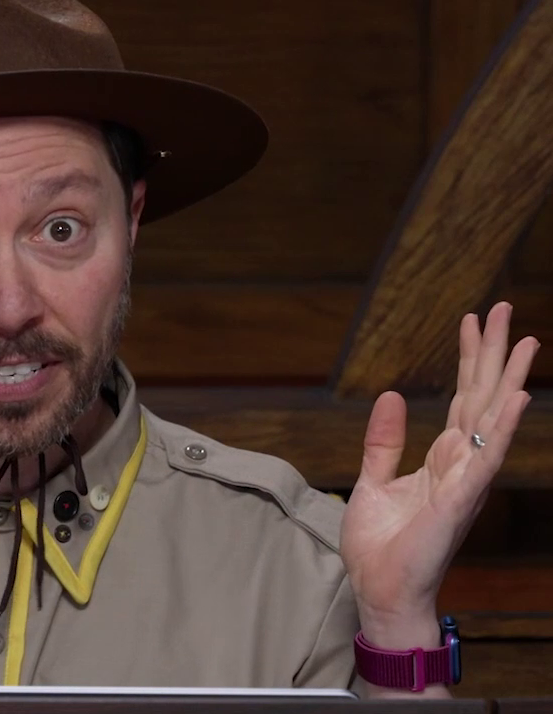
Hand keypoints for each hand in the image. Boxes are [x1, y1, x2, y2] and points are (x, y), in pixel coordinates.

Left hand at [340, 302, 538, 636]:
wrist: (380, 590)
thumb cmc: (381, 547)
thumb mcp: (373, 482)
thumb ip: (384, 441)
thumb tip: (393, 394)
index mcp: (443, 460)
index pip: (462, 400)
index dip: (468, 360)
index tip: (472, 320)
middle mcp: (462, 465)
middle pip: (482, 397)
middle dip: (493, 353)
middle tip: (504, 308)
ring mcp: (466, 481)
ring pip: (493, 419)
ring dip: (509, 378)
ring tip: (526, 338)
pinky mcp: (460, 500)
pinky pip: (486, 458)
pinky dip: (503, 427)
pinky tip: (519, 397)